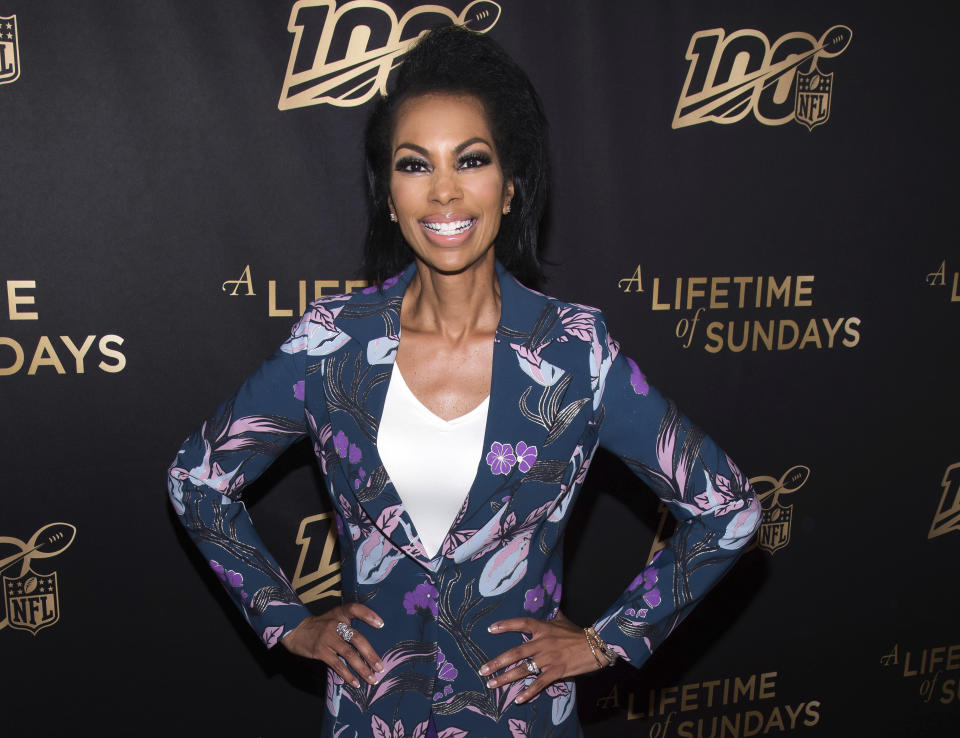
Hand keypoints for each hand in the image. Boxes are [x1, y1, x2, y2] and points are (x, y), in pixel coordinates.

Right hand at [281, 603, 384, 688]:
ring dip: (362, 668)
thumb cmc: (320, 625)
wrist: (295, 630)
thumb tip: (368, 644)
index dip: (368, 615)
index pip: (355, 609)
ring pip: (349, 654)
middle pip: (357, 638)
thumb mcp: (333, 618)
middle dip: (371, 654)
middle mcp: (335, 624)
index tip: (381, 625)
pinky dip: (347, 675)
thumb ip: (348, 624)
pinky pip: (337, 664)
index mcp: (340, 613)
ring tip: (372, 679)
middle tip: (380, 667)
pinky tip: (355, 683)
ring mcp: (327, 638)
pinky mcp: (320, 651)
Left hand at [479, 611, 603, 703]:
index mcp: (543, 628)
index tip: (490, 629)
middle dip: (497, 662)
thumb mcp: (562, 620)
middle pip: (515, 652)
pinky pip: (539, 684)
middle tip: (483, 669)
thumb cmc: (578, 633)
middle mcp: (542, 643)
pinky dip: (528, 692)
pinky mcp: (556, 672)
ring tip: (492, 684)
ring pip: (523, 669)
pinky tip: (518, 699)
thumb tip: (548, 600)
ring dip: (506, 678)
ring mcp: (548, 659)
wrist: (596, 647)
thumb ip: (552, 613)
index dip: (505, 625)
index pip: (521, 624)